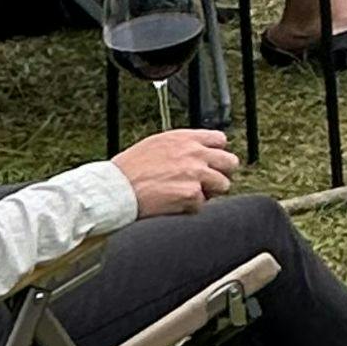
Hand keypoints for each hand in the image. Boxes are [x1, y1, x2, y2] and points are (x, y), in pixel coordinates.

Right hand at [112, 129, 239, 216]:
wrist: (116, 188)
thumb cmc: (130, 169)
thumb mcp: (157, 144)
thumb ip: (182, 145)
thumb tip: (198, 151)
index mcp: (186, 138)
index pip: (220, 140)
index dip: (216, 153)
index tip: (210, 162)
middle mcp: (194, 154)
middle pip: (230, 162)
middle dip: (221, 173)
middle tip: (208, 181)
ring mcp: (195, 175)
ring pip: (223, 185)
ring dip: (209, 192)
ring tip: (188, 194)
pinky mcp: (191, 195)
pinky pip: (203, 204)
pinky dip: (191, 207)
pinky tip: (174, 203)